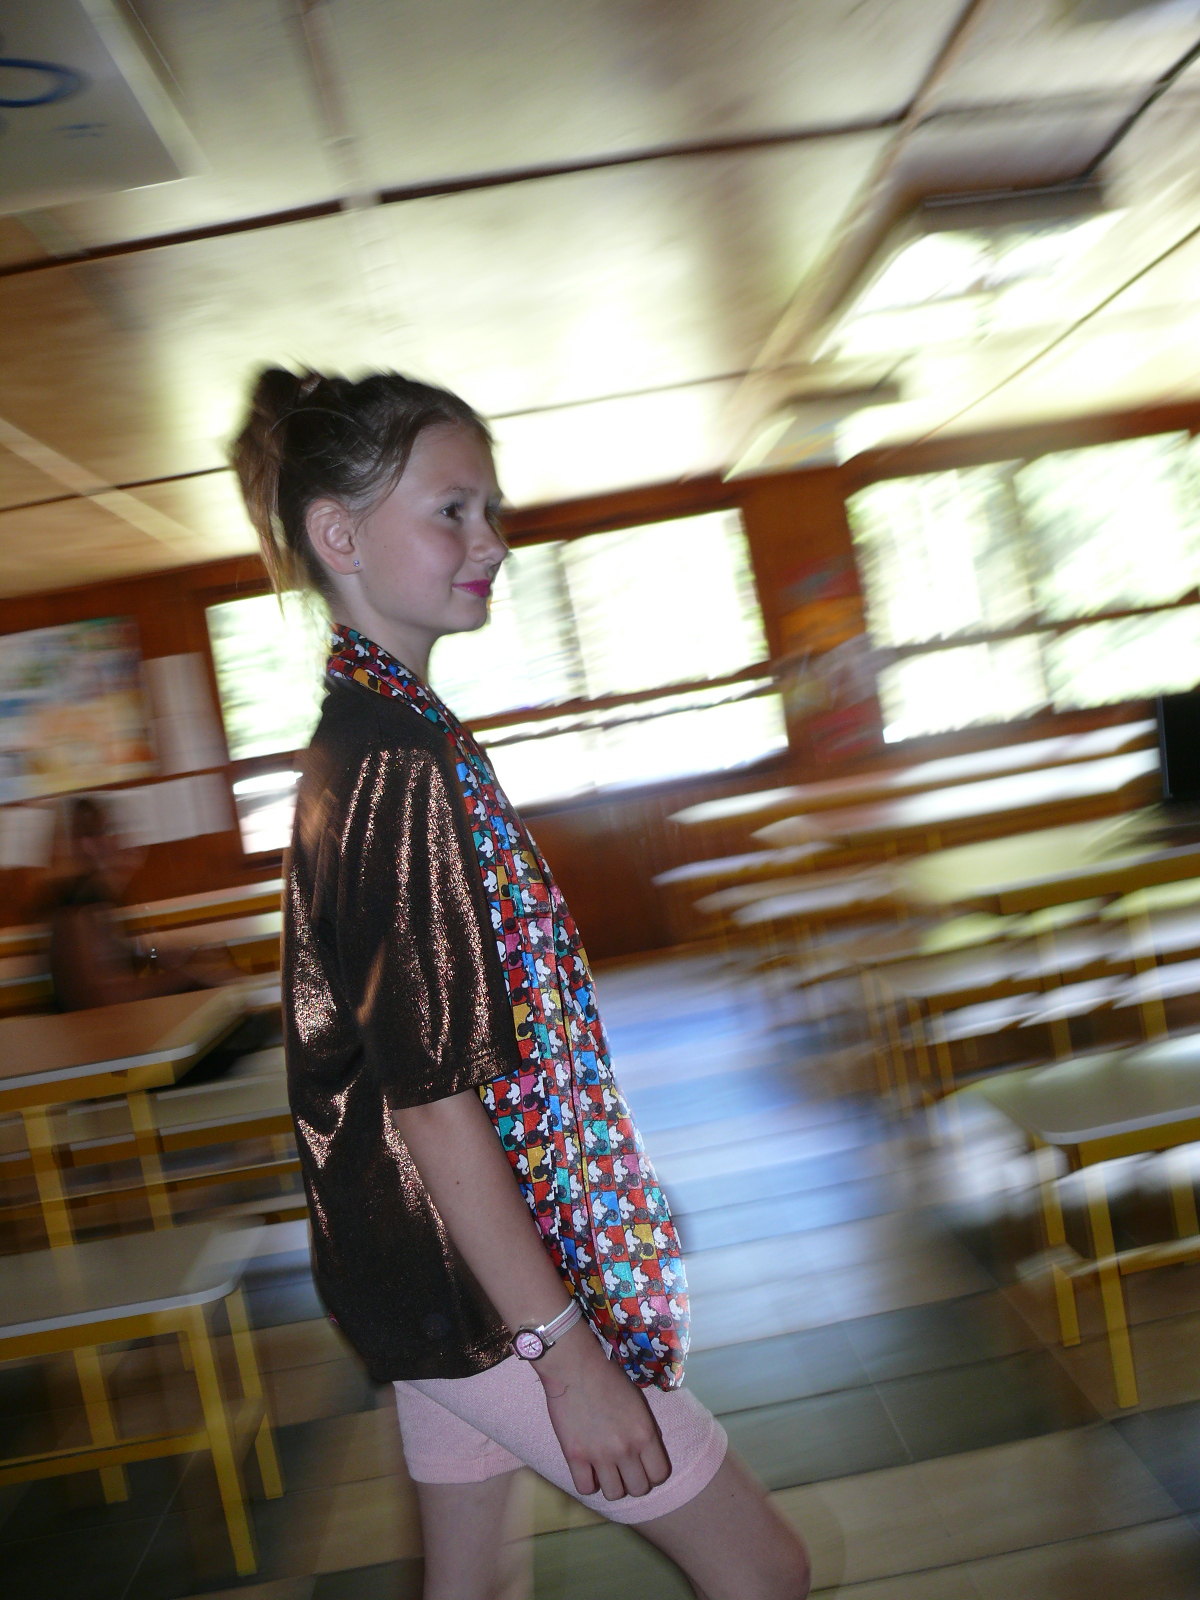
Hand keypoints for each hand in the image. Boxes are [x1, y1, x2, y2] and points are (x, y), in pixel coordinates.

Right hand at [534, 1319, 671, 1500]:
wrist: (575, 1366)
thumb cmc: (608, 1376)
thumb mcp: (637, 1401)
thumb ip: (644, 1428)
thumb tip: (647, 1448)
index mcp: (645, 1433)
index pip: (659, 1475)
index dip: (652, 1473)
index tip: (642, 1465)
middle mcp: (626, 1449)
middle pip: (638, 1489)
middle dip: (633, 1481)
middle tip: (623, 1468)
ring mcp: (600, 1455)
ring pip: (614, 1494)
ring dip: (611, 1484)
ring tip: (605, 1470)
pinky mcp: (575, 1456)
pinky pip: (585, 1489)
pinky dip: (587, 1482)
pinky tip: (587, 1469)